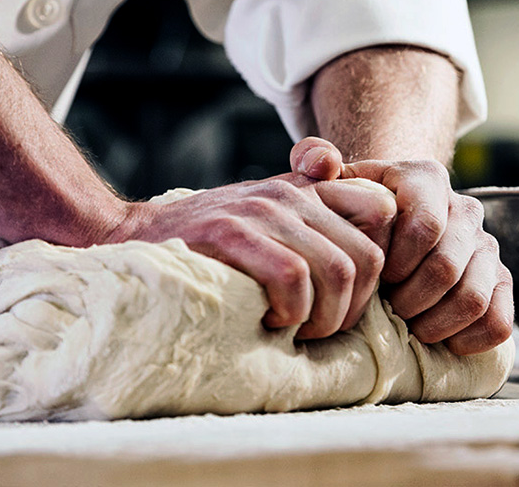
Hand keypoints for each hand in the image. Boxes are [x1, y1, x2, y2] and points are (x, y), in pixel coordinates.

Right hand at [106, 172, 395, 339]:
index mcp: (307, 189)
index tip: (351, 296)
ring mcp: (262, 209)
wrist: (136, 235)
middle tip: (319, 329)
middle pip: (367, 258)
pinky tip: (268, 320)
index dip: (382, 261)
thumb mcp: (266, 218)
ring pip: (337, 271)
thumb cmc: (211, 242)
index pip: (382, 209)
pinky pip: (293, 278)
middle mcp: (291, 193)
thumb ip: (314, 214)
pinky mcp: (232, 232)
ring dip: (323, 318)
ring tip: (294, 328)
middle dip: (353, 309)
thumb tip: (360, 210)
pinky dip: (290, 312)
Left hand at [291, 137, 513, 354]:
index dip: (395, 262)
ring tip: (407, 326)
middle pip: (446, 267)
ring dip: (435, 323)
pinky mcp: (498, 280)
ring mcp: (486, 246)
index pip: (425, 226)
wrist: (388, 221)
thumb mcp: (330, 178)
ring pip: (474, 297)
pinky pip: (498, 320)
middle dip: (408, 299)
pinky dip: (469, 339)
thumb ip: (312, 158)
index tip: (372, 275)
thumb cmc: (352, 206)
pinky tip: (438, 341)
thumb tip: (321, 163)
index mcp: (426, 179)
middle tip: (385, 309)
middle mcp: (464, 209)